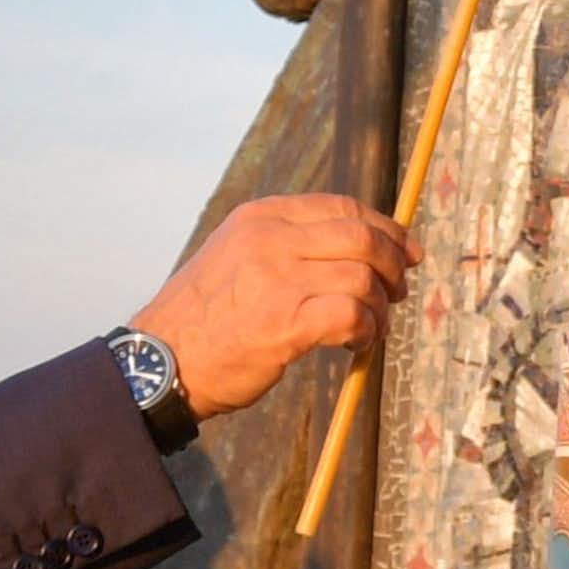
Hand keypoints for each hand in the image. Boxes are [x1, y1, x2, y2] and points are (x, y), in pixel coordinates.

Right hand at [133, 195, 416, 421]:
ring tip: (373, 329)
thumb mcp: (235, 256)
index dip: (384, 228)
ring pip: (364, 278)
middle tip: (400, 292)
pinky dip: (367, 330)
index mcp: (261, 217)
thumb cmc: (202, 318)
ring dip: (381, 308)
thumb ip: (283, 245)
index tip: (405, 250)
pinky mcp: (286, 323)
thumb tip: (351, 250)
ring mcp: (278, 279)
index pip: (342, 208)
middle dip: (394, 265)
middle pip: (362, 237)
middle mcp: (271, 240)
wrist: (162, 361)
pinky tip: (358, 344)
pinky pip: (352, 315)